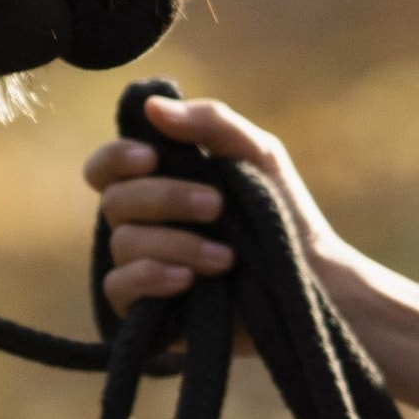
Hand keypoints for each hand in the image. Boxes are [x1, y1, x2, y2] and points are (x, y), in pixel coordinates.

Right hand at [83, 92, 350, 318]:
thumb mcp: (256, 153)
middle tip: (217, 205)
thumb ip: (209, 123)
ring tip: (227, 257)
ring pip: (123, 244)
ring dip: (176, 243)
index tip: (152, 157)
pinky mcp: (147, 311)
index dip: (116, 158)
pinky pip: (118, 289)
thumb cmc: (282, 209)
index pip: (106, 167)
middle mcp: (143, 222)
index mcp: (158, 181)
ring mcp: (142, 266)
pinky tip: (188, 280)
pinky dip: (150, 277)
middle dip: (166, 198)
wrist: (312, 279)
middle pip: (115, 201)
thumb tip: (151, 107)